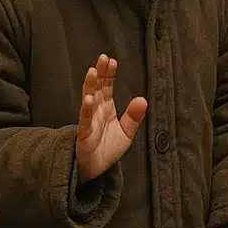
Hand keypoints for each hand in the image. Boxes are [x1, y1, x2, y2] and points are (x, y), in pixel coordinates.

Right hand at [75, 55, 147, 184]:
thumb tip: (143, 99)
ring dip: (90, 85)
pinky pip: (85, 119)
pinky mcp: (84, 133)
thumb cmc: (108, 148)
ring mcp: (89, 121)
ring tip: (92, 71)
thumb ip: (134, 117)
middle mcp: (96, 110)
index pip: (106, 86)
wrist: (96, 170)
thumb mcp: (126, 133)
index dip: (108, 73)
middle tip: (102, 58)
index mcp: (106, 107)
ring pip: (88, 99)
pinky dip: (86, 109)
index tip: (111, 60)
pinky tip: (88, 98)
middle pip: (97, 87)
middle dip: (99, 73)